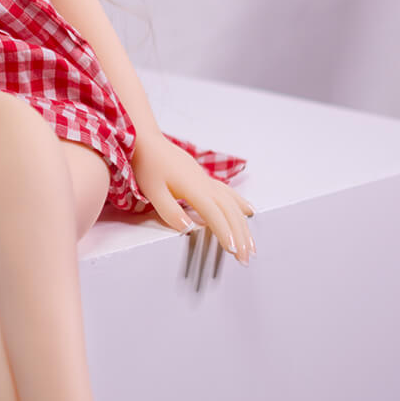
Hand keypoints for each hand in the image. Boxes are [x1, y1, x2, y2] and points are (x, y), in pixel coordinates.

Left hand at [131, 133, 255, 265]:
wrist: (148, 142)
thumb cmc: (148, 166)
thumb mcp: (153, 191)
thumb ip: (170, 211)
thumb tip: (188, 229)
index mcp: (193, 188)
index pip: (214, 215)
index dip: (225, 233)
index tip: (233, 251)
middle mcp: (206, 184)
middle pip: (229, 212)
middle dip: (240, 236)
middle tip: (246, 258)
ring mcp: (207, 181)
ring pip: (233, 204)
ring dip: (243, 226)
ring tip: (251, 245)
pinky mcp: (205, 178)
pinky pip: (229, 193)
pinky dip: (241, 204)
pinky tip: (249, 212)